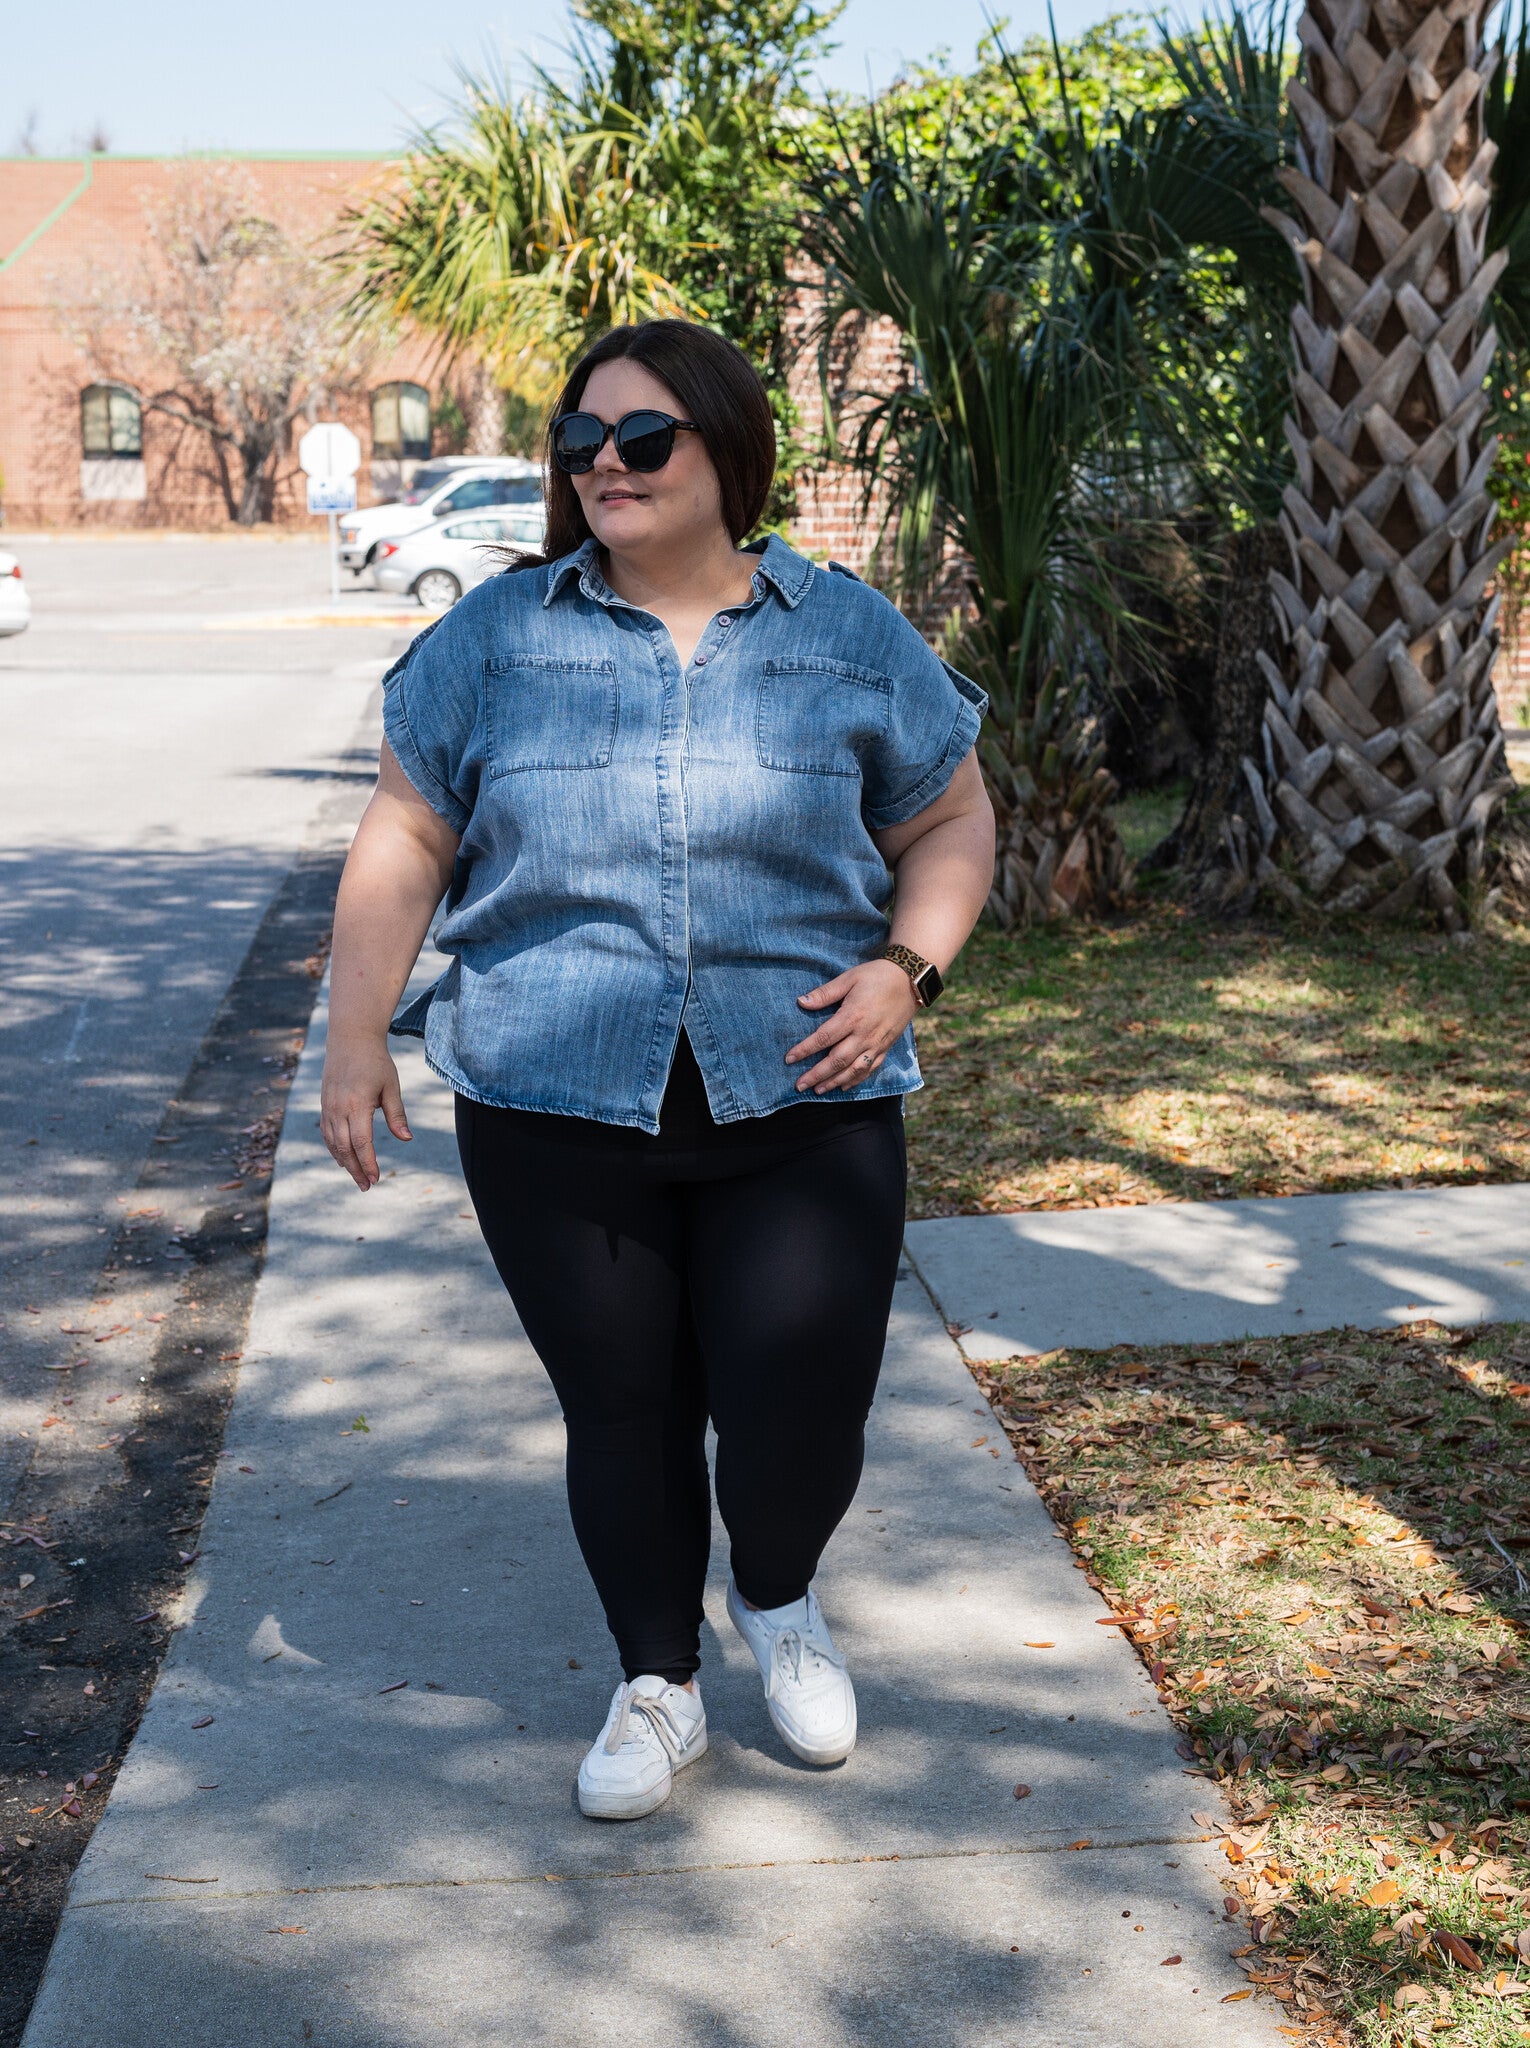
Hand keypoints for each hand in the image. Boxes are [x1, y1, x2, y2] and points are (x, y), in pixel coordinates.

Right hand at [320, 1039, 411, 1188]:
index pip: (362, 1143)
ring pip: (333, 1143)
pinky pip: (327, 1132)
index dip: (368, 1164)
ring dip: (344, 1162)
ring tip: (356, 1177)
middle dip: (356, 1170)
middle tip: (367, 1187)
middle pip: (345, 1148)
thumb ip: (397, 1115)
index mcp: (357, 1105)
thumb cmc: (376, 1062)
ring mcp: (328, 1107)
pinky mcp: (324, 1104)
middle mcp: (338, 1109)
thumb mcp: (391, 1087)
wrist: (351, 1039)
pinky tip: (343, 1158)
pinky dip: (334, 1148)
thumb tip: (407, 1139)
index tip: (376, 1179)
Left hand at [787, 959, 918, 1093]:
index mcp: (852, 1016)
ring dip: (834, 1082)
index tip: (789, 1059)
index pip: (823, 1038)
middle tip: (799, 1085)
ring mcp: (877, 1043)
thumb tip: (801, 1002)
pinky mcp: (886, 1047)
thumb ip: (825, 993)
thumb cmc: (877, 976)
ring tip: (818, 1091)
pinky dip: (856, 1080)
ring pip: (853, 1070)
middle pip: (837, 1061)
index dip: (805, 1050)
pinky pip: (870, 1069)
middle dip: (816, 1075)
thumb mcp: (849, 978)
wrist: (910, 981)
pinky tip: (844, 1086)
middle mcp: (864, 1034)